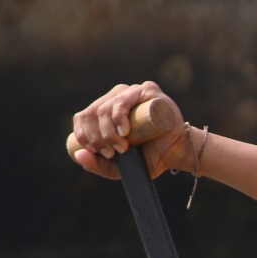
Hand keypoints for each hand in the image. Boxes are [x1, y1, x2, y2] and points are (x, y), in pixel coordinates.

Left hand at [70, 80, 192, 180]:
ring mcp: (130, 92)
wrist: (177, 154)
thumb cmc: (149, 158)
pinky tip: (124, 131)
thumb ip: (97, 165)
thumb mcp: (119, 167)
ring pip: (104, 108)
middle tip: (111, 153)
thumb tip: (78, 154)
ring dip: (108, 131)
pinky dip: (118, 117)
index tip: (99, 153)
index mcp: (105, 111)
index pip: (83, 117)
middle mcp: (115, 98)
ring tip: (122, 147)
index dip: (83, 135)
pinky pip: (122, 100)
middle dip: (97, 137)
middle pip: (91, 113)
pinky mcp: (146, 90)